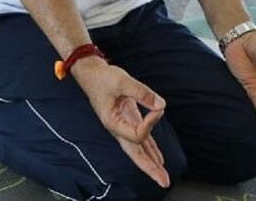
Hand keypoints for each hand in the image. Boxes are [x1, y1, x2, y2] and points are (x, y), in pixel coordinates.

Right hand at [72, 58, 169, 188]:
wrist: (91, 73)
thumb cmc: (102, 77)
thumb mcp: (122, 80)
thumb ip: (142, 93)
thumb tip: (161, 105)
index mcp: (112, 123)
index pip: (139, 133)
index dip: (152, 122)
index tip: (157, 107)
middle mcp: (118, 129)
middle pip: (136, 155)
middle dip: (150, 169)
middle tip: (164, 181)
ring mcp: (123, 126)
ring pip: (139, 149)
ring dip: (152, 163)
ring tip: (163, 176)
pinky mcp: (128, 119)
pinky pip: (141, 139)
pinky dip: (151, 149)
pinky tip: (158, 159)